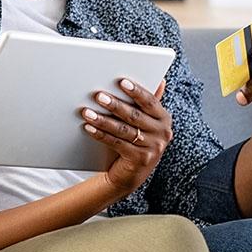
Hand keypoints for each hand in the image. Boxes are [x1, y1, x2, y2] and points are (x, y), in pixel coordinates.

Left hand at [81, 78, 171, 194]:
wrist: (131, 172)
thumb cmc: (137, 139)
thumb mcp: (146, 121)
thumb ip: (149, 102)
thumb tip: (160, 80)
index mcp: (164, 118)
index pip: (150, 102)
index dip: (136, 91)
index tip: (122, 82)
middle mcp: (162, 133)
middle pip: (134, 115)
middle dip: (114, 105)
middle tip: (98, 96)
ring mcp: (152, 148)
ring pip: (123, 130)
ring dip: (103, 120)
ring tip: (87, 112)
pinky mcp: (139, 159)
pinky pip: (116, 143)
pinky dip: (101, 135)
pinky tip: (89, 127)